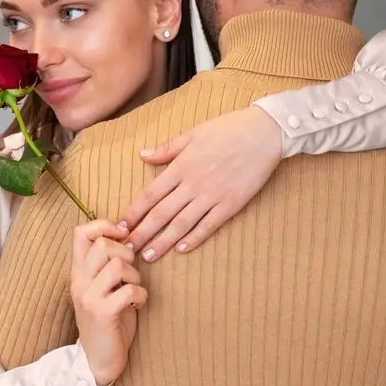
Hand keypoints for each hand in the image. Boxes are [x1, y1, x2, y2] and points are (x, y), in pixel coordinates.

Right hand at [70, 220, 147, 385]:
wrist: (98, 361)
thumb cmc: (108, 320)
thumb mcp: (104, 287)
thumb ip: (109, 264)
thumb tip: (128, 237)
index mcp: (79, 272)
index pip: (80, 233)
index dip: (104, 226)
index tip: (122, 236)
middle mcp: (80, 281)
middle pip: (102, 245)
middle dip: (125, 253)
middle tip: (130, 272)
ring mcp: (89, 298)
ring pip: (117, 265)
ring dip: (135, 276)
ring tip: (133, 290)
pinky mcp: (103, 314)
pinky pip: (129, 290)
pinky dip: (140, 295)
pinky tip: (138, 305)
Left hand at [120, 106, 282, 259]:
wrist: (265, 132)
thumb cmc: (228, 129)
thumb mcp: (193, 134)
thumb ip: (167, 148)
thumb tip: (141, 155)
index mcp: (181, 166)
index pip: (150, 194)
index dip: (134, 212)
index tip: (121, 227)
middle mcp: (193, 183)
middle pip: (161, 213)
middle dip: (142, 233)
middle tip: (127, 249)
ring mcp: (213, 195)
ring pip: (182, 224)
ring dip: (163, 241)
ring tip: (149, 255)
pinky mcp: (231, 204)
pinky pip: (209, 225)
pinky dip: (194, 238)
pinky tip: (182, 249)